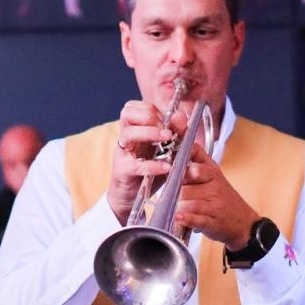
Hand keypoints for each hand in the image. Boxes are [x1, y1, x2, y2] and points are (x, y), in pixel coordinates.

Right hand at [107, 100, 180, 223]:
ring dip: (150, 133)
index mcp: (133, 130)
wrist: (130, 197)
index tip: (166, 120)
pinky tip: (167, 167)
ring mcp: (123, 154)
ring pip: (129, 133)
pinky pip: (136, 165)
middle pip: (127, 113)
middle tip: (166, 129)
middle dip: (150, 117)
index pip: (134, 107)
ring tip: (167, 139)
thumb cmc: (147, 172)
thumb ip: (173, 134)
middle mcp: (125, 138)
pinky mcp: (123, 171)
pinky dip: (153, 165)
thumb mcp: (163, 151)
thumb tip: (181, 116)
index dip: (151, 109)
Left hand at [175, 143, 258, 250]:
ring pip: (188, 202)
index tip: (168, 170)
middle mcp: (215, 187)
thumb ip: (198, 158)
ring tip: (173, 209)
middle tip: (168, 195)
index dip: (178, 168)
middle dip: (173, 192)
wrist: (244, 223)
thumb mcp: (214, 174)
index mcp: (213, 173)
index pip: (194, 166)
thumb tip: (181, 141)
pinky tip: (178, 217)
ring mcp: (214, 205)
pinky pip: (197, 219)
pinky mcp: (212, 222)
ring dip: (177, 207)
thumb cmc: (224, 198)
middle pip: (185, 186)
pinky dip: (186, 219)